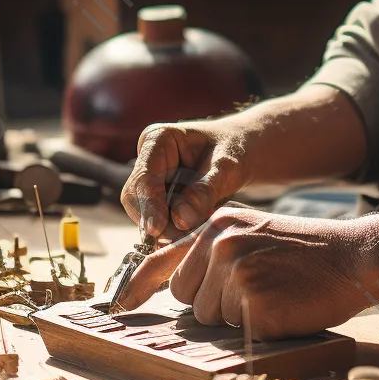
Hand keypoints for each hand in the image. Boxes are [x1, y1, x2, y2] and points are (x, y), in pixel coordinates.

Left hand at [117, 206, 371, 338]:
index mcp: (216, 225)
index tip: (118, 309)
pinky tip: (284, 306)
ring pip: (213, 319)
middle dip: (214, 304)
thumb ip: (213, 251)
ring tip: (275, 293)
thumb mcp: (253, 233)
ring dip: (240, 317)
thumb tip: (178, 287)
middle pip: (188, 299)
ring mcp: (236, 273)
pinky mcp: (255, 302)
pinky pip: (240, 332)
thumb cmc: (307, 251)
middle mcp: (219, 245)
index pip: (162, 261)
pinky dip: (262, 327)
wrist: (352, 256)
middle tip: (256, 289)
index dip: (137, 289)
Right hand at [120, 121, 252, 239]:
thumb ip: (205, 190)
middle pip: (136, 197)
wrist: (242, 152)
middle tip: (184, 240)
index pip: (145, 176)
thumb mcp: (226, 167)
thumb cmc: (234, 150)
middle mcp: (147, 159)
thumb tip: (181, 219)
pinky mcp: (158, 199)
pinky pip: (157, 221)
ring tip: (195, 235)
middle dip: (157, 221)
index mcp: (158, 139)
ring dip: (166, 230)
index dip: (149, 204)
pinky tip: (192, 235)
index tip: (157, 229)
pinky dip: (173, 231)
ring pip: (144, 213)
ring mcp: (150, 180)